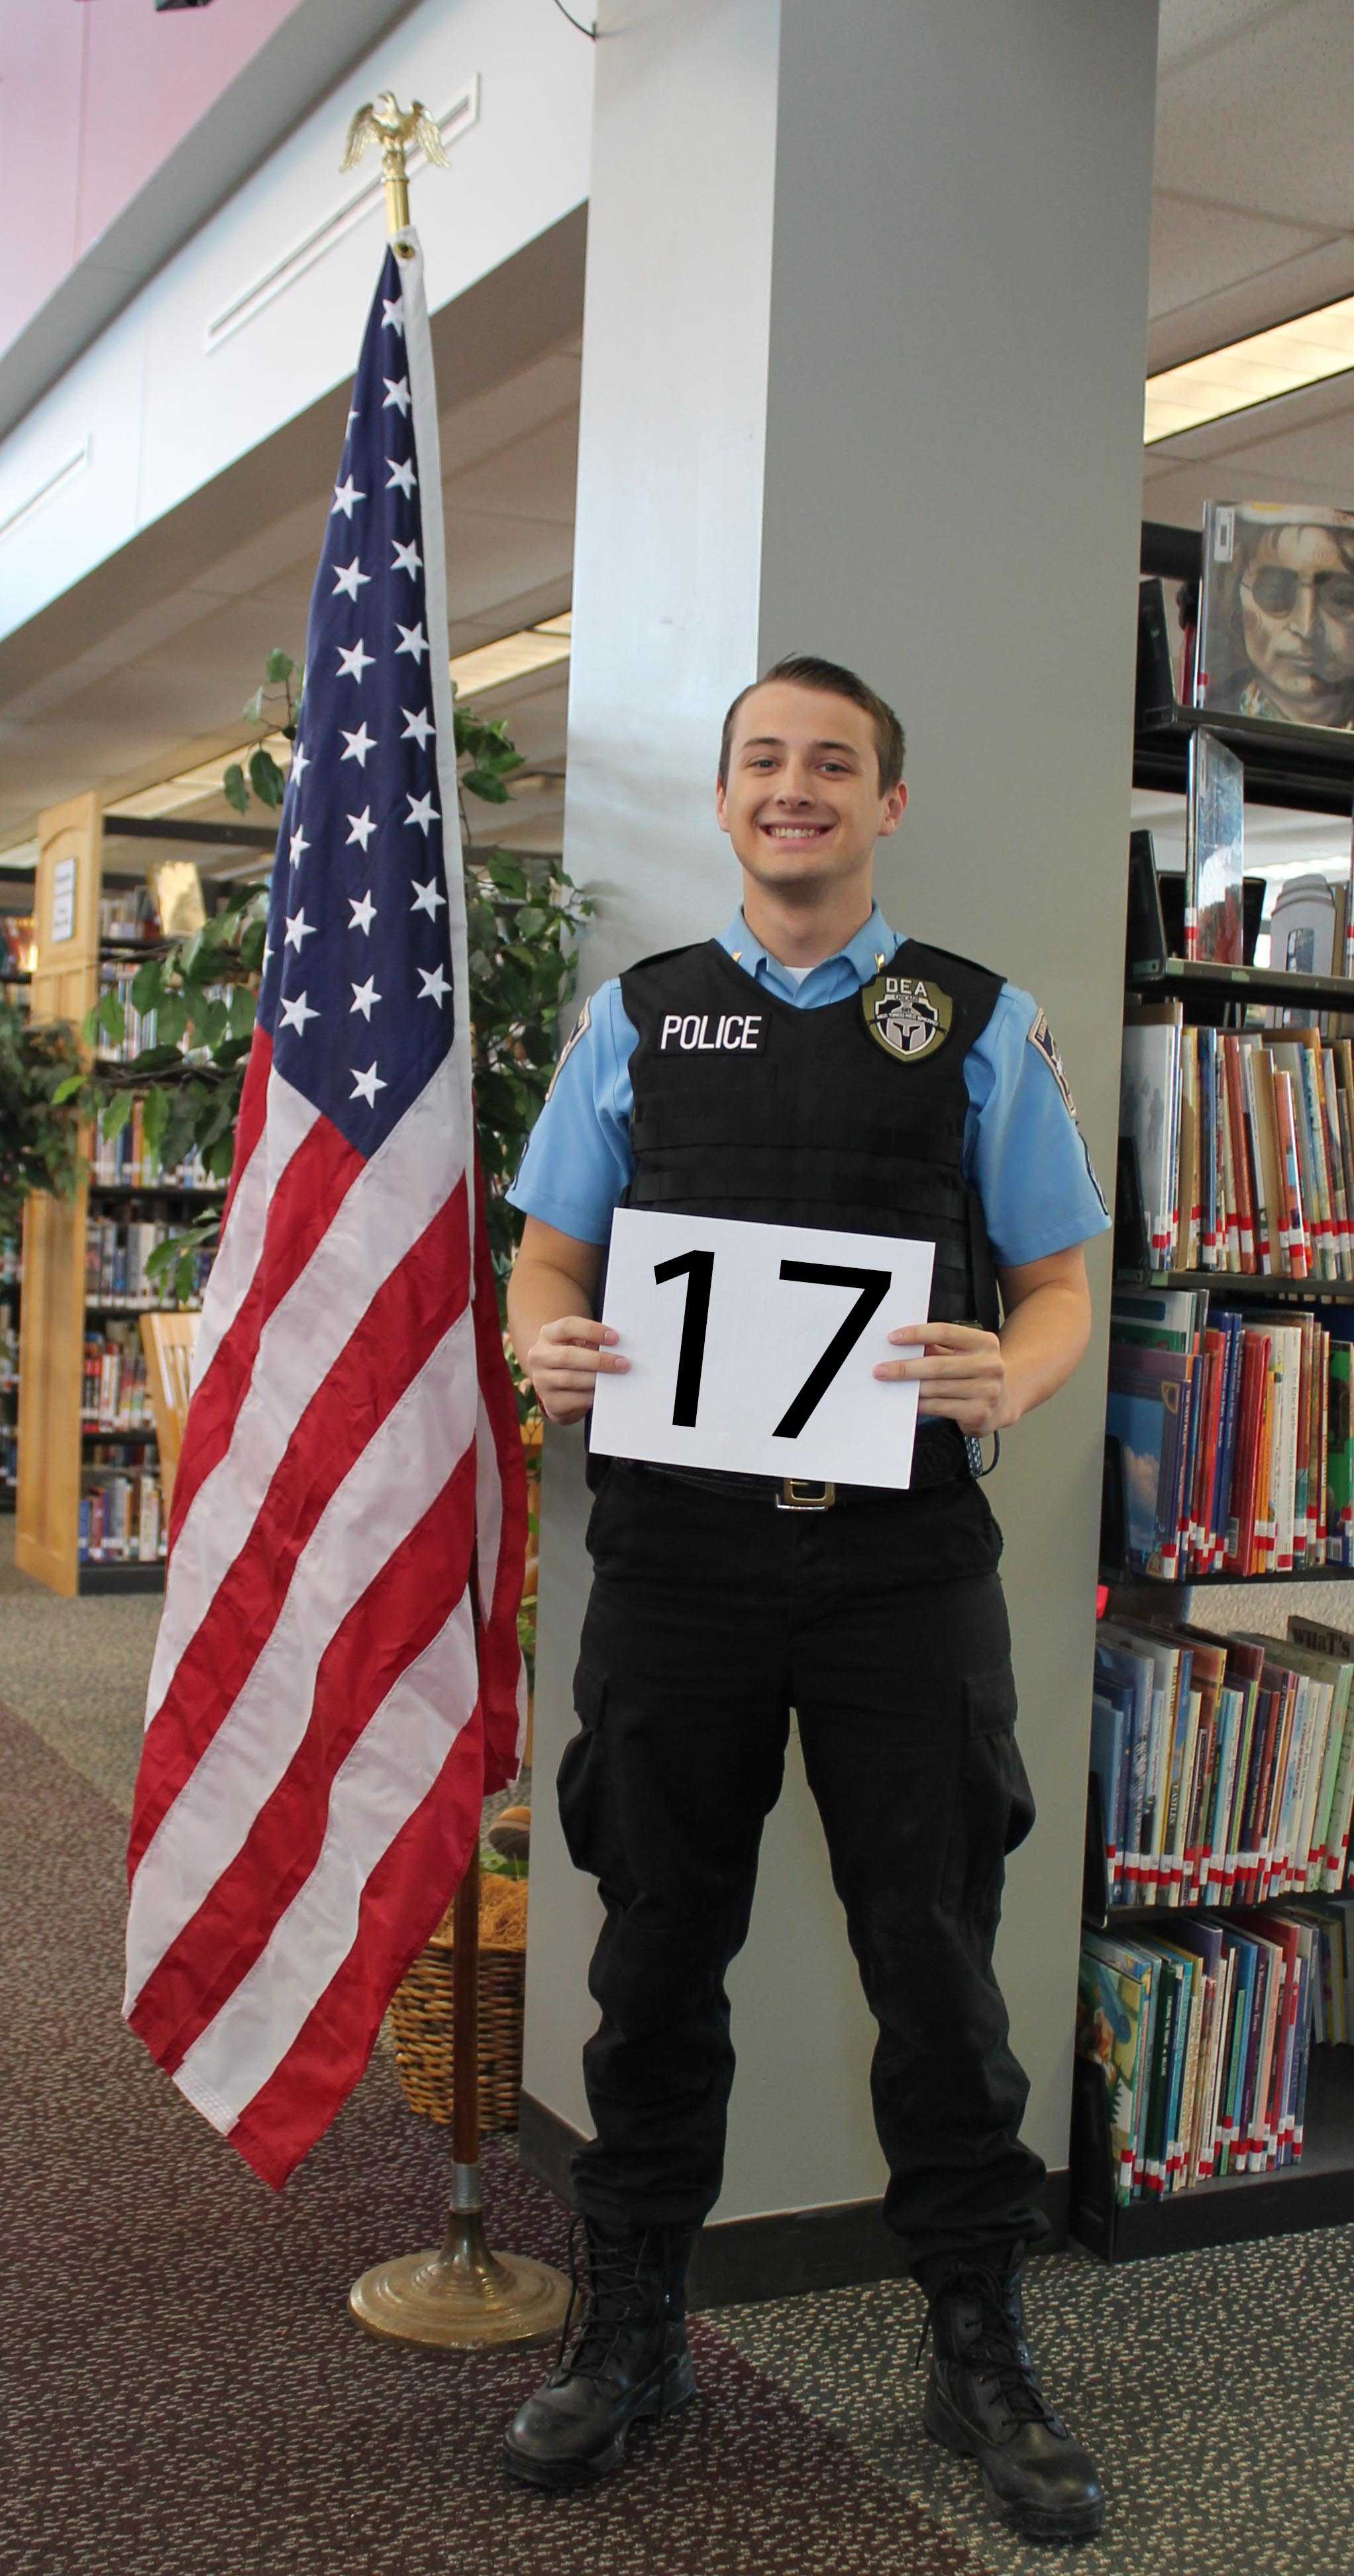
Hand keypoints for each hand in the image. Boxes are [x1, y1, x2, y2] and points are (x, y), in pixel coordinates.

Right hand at [526, 1316, 628, 1425]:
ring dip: (597, 1379)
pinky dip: (592, 1396)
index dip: (592, 1331)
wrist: (559, 1388)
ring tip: (617, 1378)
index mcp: (548, 1335)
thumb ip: (594, 1342)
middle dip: (599, 1360)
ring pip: (570, 1379)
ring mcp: (542, 1381)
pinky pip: (574, 1400)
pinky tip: (606, 1393)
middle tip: (623, 1363)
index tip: (615, 1338)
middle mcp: (539, 1356)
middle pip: (568, 1356)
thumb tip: (620, 1347)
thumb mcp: (579, 1345)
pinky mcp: (551, 1402)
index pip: (567, 1326)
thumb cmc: (575, 1360)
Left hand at [873, 1320, 1006, 1434]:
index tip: (893, 1338)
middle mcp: (990, 1366)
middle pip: (938, 1364)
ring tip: (891, 1385)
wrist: (1004, 1401)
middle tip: (881, 1370)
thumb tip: (903, 1345)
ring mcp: (987, 1391)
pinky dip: (921, 1404)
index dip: (917, 1334)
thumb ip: (938, 1347)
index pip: (946, 1332)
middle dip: (905, 1368)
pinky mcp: (979, 1413)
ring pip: (936, 1388)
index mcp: (985, 1343)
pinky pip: (940, 1407)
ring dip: (909, 1388)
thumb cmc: (975, 1373)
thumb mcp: (963, 1354)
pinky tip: (909, 1401)